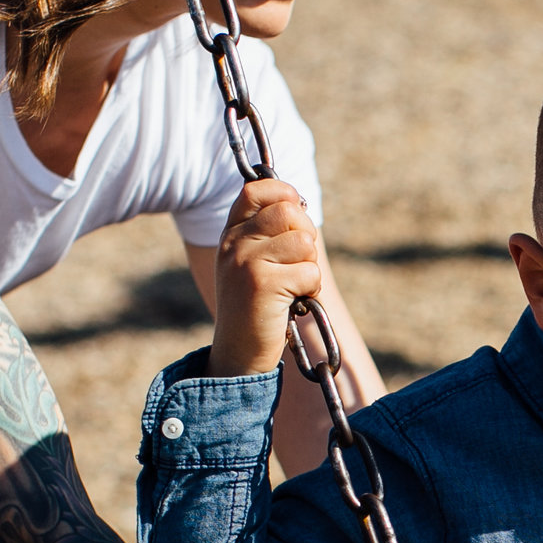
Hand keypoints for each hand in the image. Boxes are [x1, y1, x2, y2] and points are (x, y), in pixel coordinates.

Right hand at [208, 178, 324, 377]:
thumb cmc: (254, 307)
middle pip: (288, 212)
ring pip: (303, 241)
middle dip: (306, 235)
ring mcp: (246, 262)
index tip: (296, 212)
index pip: (256, 190)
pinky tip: (294, 302)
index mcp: (230, 233)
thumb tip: (298, 203)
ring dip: (309, 266)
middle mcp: (234, 243)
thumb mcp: (250, 263)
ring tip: (295, 286)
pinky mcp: (263, 284)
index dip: (284, 193)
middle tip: (300, 262)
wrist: (239, 352)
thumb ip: (265, 233)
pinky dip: (311, 289)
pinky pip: (309, 271)